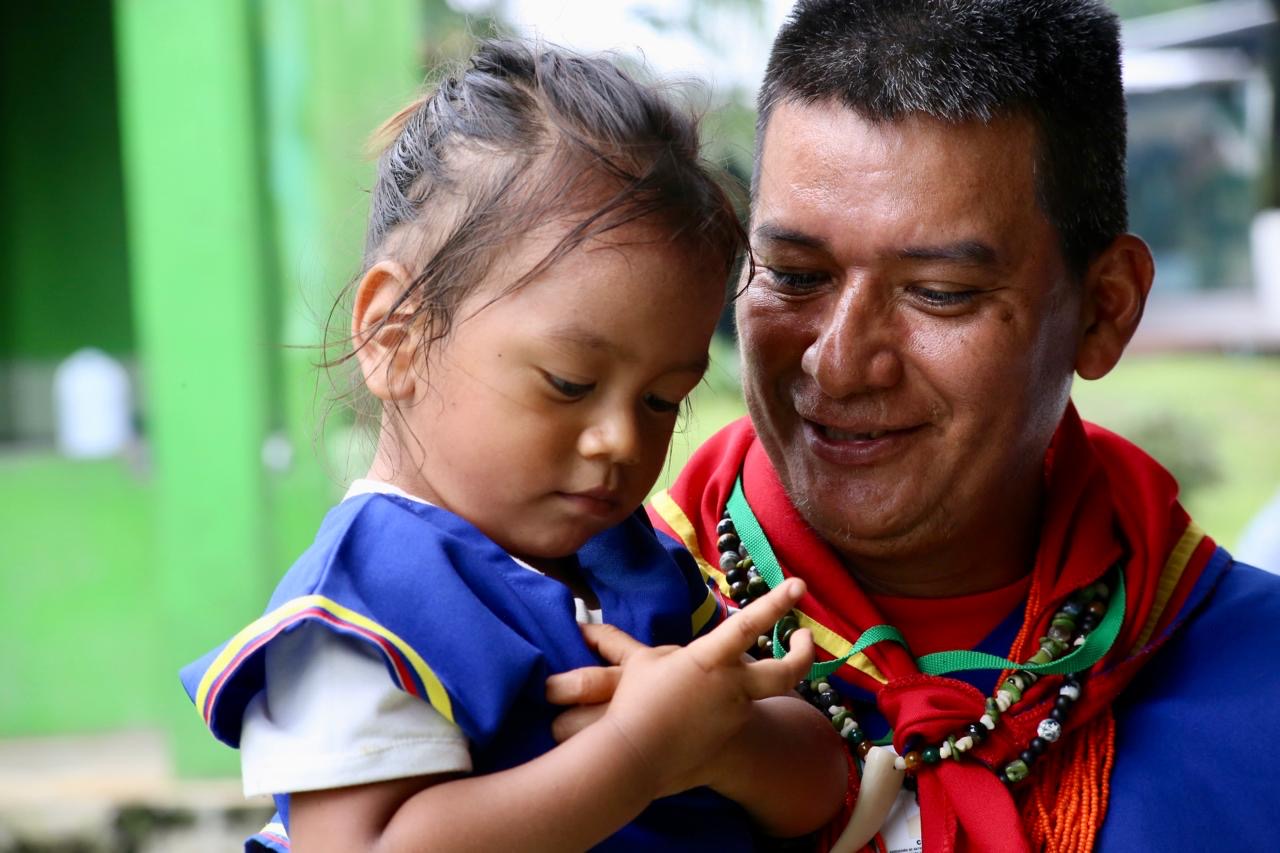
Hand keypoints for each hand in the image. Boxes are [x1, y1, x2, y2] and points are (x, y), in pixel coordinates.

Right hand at [551, 579, 813, 796]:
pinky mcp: (729, 738)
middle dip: (803, 652)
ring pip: (762, 694)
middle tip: (806, 637)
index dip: (776, 602)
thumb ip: (647, 648)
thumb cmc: (634, 703)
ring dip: (758, 681)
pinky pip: (735, 716)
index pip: (749, 624)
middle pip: (787, 671)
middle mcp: (732, 687)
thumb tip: (620, 635)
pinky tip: (704, 711)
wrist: (634, 758)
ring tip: (744, 674)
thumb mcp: (640, 664)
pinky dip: (726, 708)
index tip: (798, 584)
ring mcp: (734, 715)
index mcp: (710, 660)